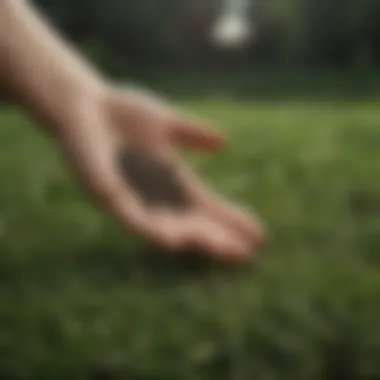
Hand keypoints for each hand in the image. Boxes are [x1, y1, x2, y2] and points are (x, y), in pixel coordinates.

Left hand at [58, 86, 263, 260]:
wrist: (85, 103)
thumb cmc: (124, 111)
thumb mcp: (166, 122)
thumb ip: (192, 133)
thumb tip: (224, 141)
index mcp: (171, 178)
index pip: (207, 206)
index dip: (231, 220)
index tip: (258, 234)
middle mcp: (155, 193)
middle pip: (192, 222)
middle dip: (218, 237)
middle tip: (246, 254)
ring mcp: (132, 196)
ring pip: (166, 226)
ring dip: (193, 239)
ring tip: (219, 250)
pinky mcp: (108, 193)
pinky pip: (131, 217)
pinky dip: (152, 230)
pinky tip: (173, 241)